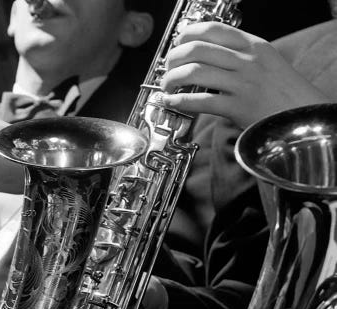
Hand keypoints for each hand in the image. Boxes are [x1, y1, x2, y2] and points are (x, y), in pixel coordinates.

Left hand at [161, 22, 329, 128]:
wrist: (303, 116)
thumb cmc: (281, 92)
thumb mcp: (265, 61)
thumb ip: (239, 54)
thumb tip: (202, 53)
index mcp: (253, 46)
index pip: (212, 29)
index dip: (187, 35)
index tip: (177, 44)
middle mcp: (247, 61)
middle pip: (197, 49)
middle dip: (173, 58)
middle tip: (168, 67)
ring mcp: (243, 84)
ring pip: (194, 72)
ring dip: (172, 79)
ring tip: (167, 86)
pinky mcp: (238, 107)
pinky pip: (200, 101)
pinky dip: (180, 101)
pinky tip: (172, 101)